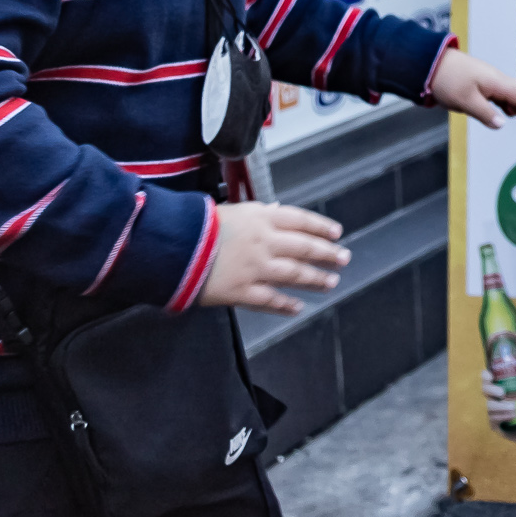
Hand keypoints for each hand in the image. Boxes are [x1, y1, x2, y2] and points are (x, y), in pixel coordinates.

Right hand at [200, 203, 348, 314]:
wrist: (172, 247)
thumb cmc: (197, 225)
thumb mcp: (231, 209)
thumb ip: (257, 213)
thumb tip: (277, 211)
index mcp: (261, 218)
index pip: (300, 220)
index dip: (321, 227)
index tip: (336, 233)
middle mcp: (264, 242)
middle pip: (304, 248)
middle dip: (327, 254)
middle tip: (343, 259)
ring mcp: (255, 268)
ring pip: (294, 274)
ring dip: (315, 279)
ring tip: (330, 282)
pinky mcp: (241, 291)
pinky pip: (270, 300)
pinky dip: (286, 304)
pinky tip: (297, 307)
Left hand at [430, 49, 515, 130]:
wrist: (430, 63)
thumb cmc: (447, 80)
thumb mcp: (465, 101)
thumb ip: (485, 113)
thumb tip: (502, 124)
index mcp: (496, 82)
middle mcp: (496, 80)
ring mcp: (488, 80)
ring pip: (511, 96)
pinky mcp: (480, 83)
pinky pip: (501, 95)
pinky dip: (509, 106)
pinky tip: (509, 113)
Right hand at [483, 368, 515, 457]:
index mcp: (501, 387)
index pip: (487, 379)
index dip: (485, 376)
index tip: (491, 376)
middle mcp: (494, 398)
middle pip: (484, 390)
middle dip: (491, 390)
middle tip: (503, 393)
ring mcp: (493, 412)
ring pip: (490, 406)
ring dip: (501, 407)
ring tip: (515, 408)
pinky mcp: (495, 424)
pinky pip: (493, 419)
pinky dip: (503, 416)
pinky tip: (512, 416)